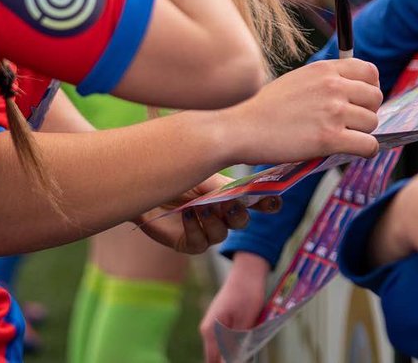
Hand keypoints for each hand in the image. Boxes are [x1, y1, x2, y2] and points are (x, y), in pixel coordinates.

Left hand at [138, 174, 278, 254]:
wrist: (143, 185)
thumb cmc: (174, 175)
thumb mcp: (202, 176)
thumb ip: (224, 186)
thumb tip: (243, 193)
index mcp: (229, 194)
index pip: (256, 201)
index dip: (268, 203)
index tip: (274, 201)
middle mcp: (221, 214)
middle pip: (242, 221)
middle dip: (237, 214)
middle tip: (228, 203)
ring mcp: (206, 230)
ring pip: (222, 234)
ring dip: (212, 220)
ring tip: (199, 206)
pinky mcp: (189, 243)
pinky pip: (200, 243)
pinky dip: (195, 228)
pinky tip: (186, 214)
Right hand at [200, 252, 270, 362]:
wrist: (248, 271)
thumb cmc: (247, 294)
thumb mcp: (245, 323)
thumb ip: (235, 347)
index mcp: (210, 331)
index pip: (215, 362)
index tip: (240, 360)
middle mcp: (207, 330)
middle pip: (216, 357)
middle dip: (230, 359)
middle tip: (246, 353)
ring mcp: (213, 324)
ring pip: (222, 348)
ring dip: (234, 351)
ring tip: (248, 345)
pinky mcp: (221, 320)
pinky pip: (226, 338)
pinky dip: (236, 342)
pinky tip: (248, 336)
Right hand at [220, 59, 382, 164]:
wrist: (242, 128)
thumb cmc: (266, 108)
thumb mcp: (298, 80)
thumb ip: (325, 81)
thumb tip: (353, 92)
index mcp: (325, 69)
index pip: (369, 72)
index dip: (369, 88)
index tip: (360, 101)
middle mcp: (332, 86)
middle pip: (375, 98)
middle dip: (367, 112)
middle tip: (350, 124)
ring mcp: (333, 111)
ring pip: (372, 123)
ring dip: (362, 133)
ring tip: (343, 138)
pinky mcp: (330, 138)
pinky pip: (368, 145)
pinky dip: (366, 151)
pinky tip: (353, 152)